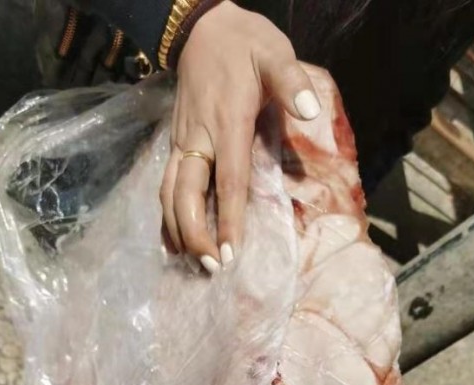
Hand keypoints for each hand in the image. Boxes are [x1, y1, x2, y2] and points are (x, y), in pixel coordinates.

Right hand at [160, 0, 319, 272]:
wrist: (201, 27)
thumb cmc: (245, 43)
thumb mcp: (274, 52)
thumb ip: (291, 81)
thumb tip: (308, 109)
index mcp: (227, 122)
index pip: (227, 180)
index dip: (227, 219)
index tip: (229, 252)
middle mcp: (198, 138)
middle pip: (186, 194)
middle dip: (195, 234)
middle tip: (210, 268)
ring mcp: (182, 142)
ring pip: (169, 194)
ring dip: (178, 231)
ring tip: (192, 263)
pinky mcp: (175, 145)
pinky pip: (165, 187)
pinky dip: (167, 217)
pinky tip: (173, 242)